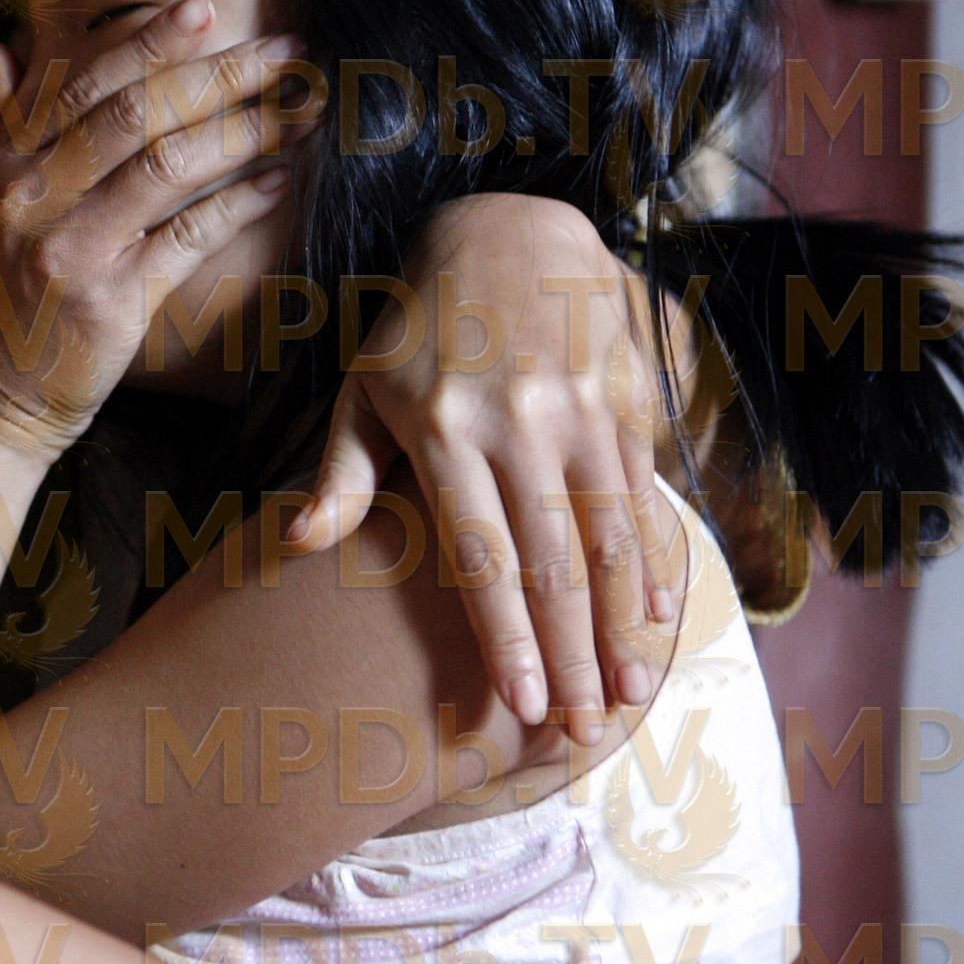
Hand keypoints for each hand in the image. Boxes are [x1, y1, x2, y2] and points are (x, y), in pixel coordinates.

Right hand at [0, 0, 318, 451]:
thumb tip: (2, 54)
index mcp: (2, 167)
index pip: (81, 83)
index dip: (146, 42)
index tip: (205, 9)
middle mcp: (33, 198)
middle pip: (134, 113)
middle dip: (217, 73)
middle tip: (283, 48)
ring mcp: (72, 249)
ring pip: (167, 166)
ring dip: (243, 130)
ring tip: (299, 108)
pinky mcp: (111, 302)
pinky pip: (186, 239)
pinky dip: (236, 206)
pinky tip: (278, 182)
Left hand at [281, 193, 673, 729]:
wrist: (507, 229)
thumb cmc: (416, 326)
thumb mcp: (362, 385)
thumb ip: (342, 471)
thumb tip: (302, 541)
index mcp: (443, 429)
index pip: (481, 555)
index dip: (504, 637)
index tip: (517, 707)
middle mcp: (517, 422)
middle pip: (552, 562)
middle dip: (569, 657)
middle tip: (581, 734)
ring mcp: (580, 409)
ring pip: (610, 537)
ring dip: (622, 627)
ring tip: (627, 699)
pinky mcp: (626, 396)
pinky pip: (644, 494)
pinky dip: (654, 561)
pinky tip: (660, 620)